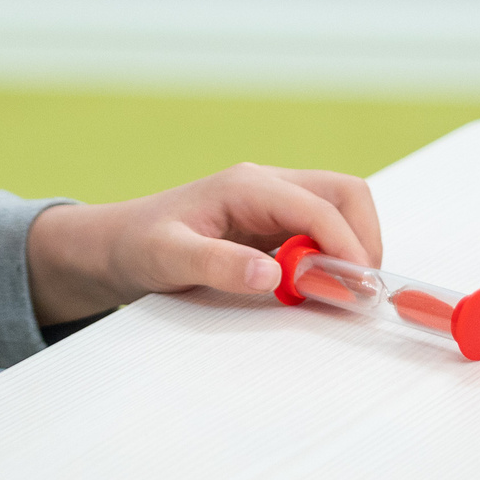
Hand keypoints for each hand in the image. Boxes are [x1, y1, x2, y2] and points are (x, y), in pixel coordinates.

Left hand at [22, 164, 382, 326]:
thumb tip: (273, 276)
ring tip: (338, 294)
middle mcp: (267, 185)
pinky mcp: (276, 222)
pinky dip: (335, 256)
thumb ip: (218, 265)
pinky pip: (323, 230)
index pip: (319, 206)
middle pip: (344, 194)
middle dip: (362, 239)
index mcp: (246, 185)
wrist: (117, 245)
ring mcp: (274, 202)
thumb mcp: (168, 257)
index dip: (347, 246)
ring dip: (351, 248)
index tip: (359, 290)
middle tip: (358, 292)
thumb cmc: (139, 245)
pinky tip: (317, 289)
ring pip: (340, 209)